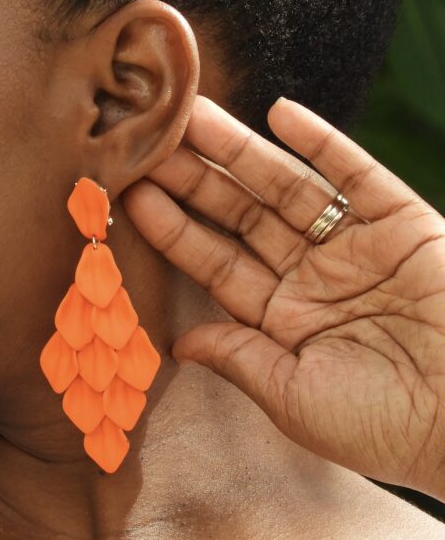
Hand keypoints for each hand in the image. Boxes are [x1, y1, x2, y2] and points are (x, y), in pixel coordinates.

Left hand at [119, 95, 444, 502]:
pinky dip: (323, 143)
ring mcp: (357, 248)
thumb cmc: (383, 426)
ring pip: (287, 186)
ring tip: (195, 115)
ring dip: (241, 150)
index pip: (216, 264)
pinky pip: (357, 174)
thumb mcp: (294, 398)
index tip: (133, 196)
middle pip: (242, 216)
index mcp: (283, 320)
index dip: (175, 230)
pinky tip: (280, 114)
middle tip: (151, 140)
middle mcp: (314, 278)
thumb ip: (238, 358)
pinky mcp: (405, 225)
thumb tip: (180, 344)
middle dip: (196, 179)